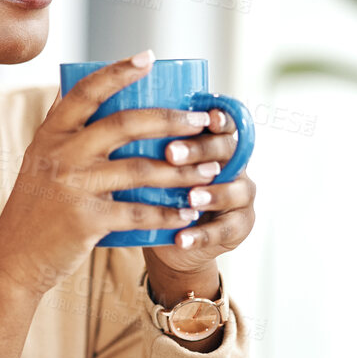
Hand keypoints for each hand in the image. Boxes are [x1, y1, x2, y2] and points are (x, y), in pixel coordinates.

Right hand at [0, 50, 221, 297]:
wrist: (13, 258)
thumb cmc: (34, 207)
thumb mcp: (38, 159)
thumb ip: (61, 127)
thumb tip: (77, 83)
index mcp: (52, 134)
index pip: (86, 91)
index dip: (118, 71)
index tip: (149, 57)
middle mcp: (62, 154)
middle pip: (124, 125)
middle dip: (170, 120)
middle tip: (201, 120)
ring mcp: (74, 187)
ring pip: (140, 170)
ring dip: (181, 171)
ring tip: (209, 170)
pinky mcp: (87, 221)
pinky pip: (138, 213)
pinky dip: (167, 214)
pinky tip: (188, 214)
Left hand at [141, 106, 256, 287]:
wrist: (169, 239)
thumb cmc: (160, 194)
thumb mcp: (154, 168)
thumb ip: (149, 147)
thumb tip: (115, 120)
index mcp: (215, 143)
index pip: (224, 123)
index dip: (220, 118)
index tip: (207, 118)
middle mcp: (234, 164)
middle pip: (227, 151)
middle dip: (199, 151)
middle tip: (171, 154)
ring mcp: (241, 195)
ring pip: (235, 190)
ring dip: (211, 194)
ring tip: (190, 198)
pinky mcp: (240, 226)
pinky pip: (225, 230)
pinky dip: (202, 235)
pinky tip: (182, 238)